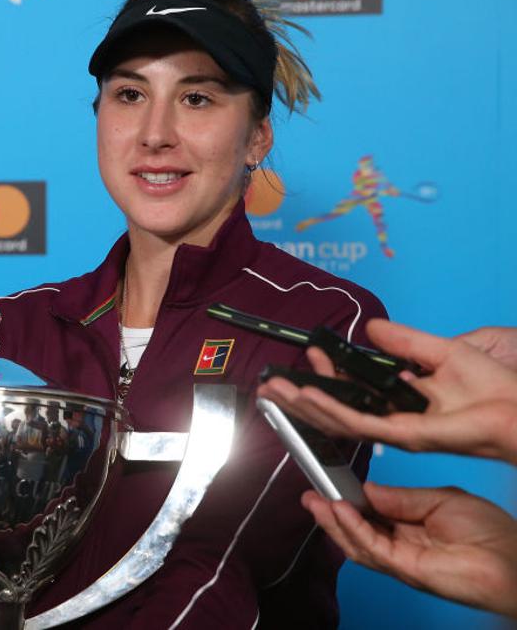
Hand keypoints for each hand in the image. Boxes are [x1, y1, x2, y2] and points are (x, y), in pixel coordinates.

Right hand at [257, 319, 516, 463]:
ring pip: (338, 420)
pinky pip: (358, 424)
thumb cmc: (495, 390)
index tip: (312, 353)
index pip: (350, 391)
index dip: (326, 373)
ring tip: (276, 393)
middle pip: (335, 411)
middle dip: (300, 398)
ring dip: (304, 406)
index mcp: (401, 403)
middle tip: (271, 384)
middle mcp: (394, 420)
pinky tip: (308, 397)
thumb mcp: (441, 351)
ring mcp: (397, 431)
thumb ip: (403, 342)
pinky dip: (329, 410)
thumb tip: (371, 329)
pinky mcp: (404, 436)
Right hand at [303, 483, 516, 617]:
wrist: (512, 558)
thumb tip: (366, 489)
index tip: (330, 482)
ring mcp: (401, 560)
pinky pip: (371, 548)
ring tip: (316, 501)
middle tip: (310, 494)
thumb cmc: (491, 532)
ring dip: (333, 522)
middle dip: (330, 512)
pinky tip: (340, 510)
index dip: (348, 498)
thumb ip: (400, 497)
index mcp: (411, 526)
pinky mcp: (404, 569)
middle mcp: (402, 545)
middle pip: (356, 529)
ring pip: (356, 542)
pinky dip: (353, 529)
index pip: (370, 512)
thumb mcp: (440, 499)